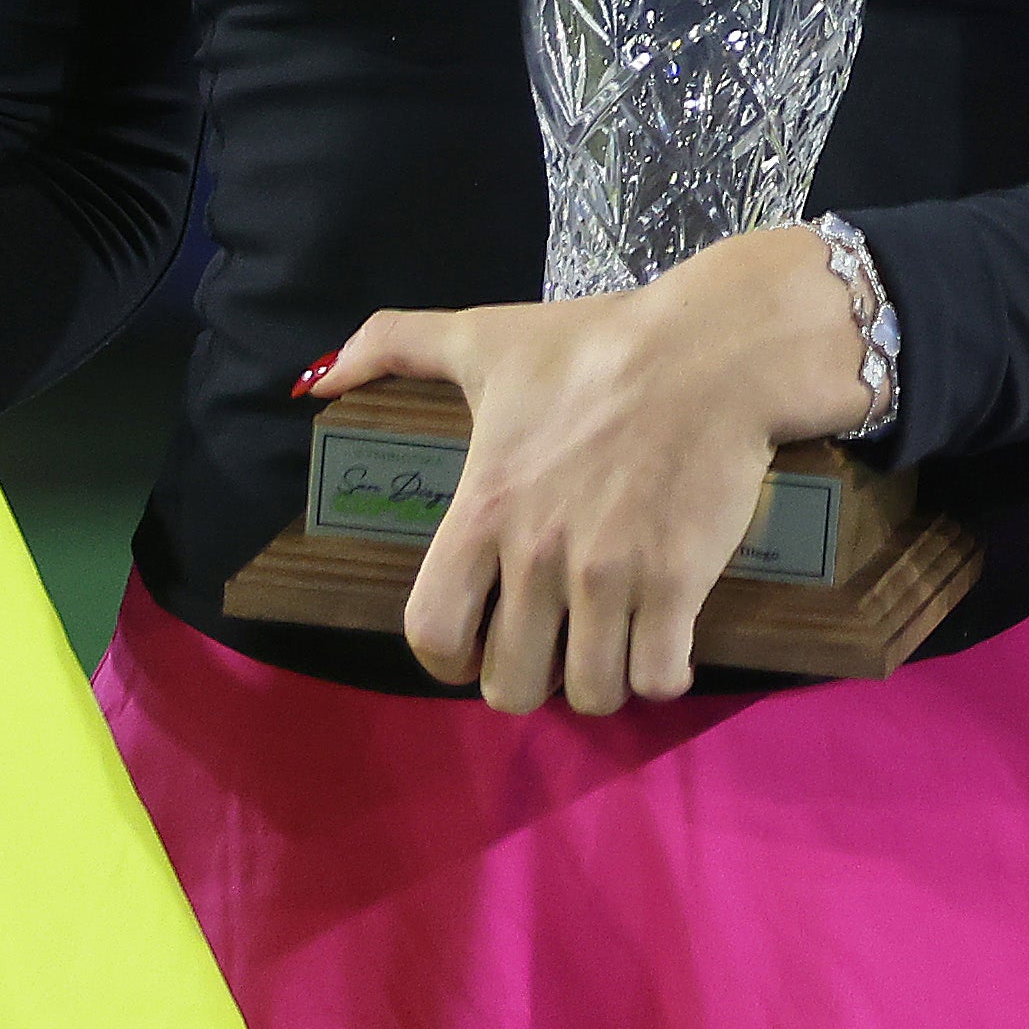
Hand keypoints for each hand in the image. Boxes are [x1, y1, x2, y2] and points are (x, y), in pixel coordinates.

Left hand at [301, 223, 872, 711]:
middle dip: (532, 678)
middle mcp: (538, 558)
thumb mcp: (485, 336)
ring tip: (613, 648)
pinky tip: (665, 644)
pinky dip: (663, 674)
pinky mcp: (678, 584)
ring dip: (601, 681)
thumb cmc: (599, 344)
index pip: (433, 634)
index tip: (477, 648)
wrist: (714, 349)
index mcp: (483, 512)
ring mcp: (610, 578)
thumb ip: (393, 345)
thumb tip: (315, 380)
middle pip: (512, 686)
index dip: (449, 660)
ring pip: (590, 693)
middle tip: (557, 646)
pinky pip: (660, 678)